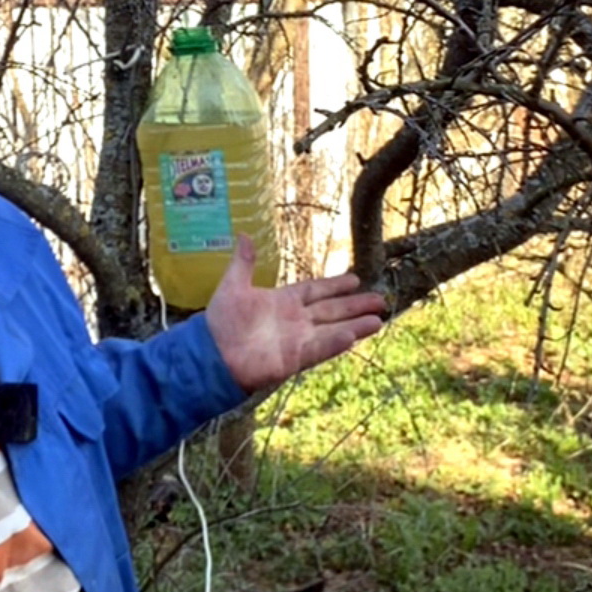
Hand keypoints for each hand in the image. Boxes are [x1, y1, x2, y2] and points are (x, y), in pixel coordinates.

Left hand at [204, 235, 386, 392]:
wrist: (211, 353)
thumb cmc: (220, 321)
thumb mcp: (233, 285)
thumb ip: (243, 263)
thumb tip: (242, 234)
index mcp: (282, 301)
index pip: (315, 290)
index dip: (335, 285)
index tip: (356, 279)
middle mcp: (294, 320)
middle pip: (331, 310)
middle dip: (355, 305)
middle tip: (380, 300)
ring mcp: (297, 339)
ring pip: (333, 329)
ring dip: (355, 324)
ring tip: (379, 320)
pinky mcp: (294, 358)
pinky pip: (319, 348)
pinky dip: (335, 342)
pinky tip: (354, 336)